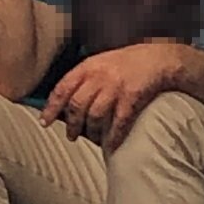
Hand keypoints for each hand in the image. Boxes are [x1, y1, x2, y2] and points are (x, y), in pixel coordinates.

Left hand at [40, 43, 185, 151]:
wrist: (159, 58)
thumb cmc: (127, 62)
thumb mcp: (101, 62)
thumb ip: (84, 77)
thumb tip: (65, 101)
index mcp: (88, 66)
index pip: (63, 88)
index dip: (51, 107)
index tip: (44, 122)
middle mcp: (99, 76)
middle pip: (77, 105)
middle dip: (72, 124)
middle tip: (71, 136)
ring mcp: (116, 87)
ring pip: (95, 115)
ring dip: (92, 132)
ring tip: (93, 139)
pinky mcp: (132, 97)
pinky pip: (119, 122)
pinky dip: (114, 136)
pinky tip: (112, 145)